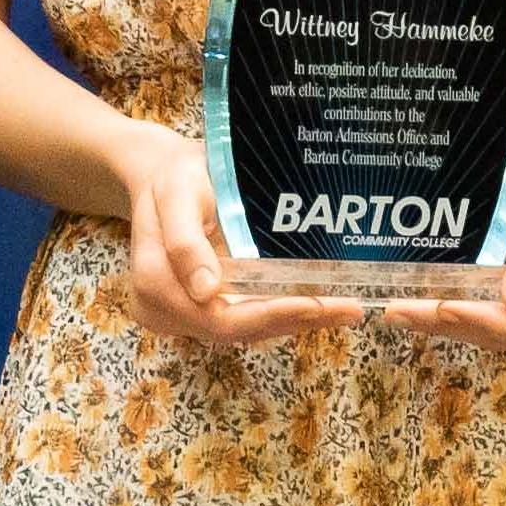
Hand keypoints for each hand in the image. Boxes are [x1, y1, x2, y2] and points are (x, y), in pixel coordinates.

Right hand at [109, 122, 355, 351]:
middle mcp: (167, 312)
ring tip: (344, 309)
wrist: (163, 176)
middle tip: (349, 309)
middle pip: (239, 329)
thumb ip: (184, 242)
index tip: (316, 306)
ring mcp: (184, 315)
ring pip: (246, 328)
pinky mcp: (202, 309)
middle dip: (295, 320)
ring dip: (295, 320)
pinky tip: (319, 304)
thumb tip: (206, 291)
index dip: (271, 316)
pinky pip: (245, 317)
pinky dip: (281, 312)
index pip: (220, 319)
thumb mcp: (177, 195)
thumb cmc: (172, 179)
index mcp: (156, 287)